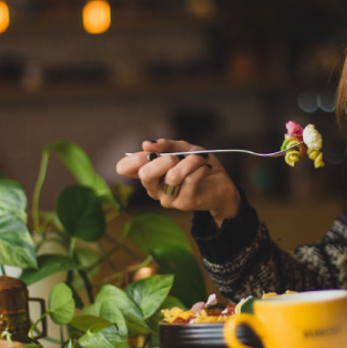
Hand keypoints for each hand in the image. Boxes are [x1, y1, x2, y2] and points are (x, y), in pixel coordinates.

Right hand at [116, 139, 240, 227]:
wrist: (222, 184)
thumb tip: (146, 144)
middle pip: (145, 174)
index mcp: (149, 173)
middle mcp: (154, 188)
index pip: (124, 168)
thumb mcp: (183, 149)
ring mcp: (167, 198)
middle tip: (177, 156)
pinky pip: (190, 180)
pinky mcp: (184, 203)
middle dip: (163, 160)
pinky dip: (200, 168)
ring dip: (190, 162)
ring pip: (172, 176)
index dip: (134, 158)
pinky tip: (206, 167)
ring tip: (200, 158)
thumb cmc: (198, 165)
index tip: (150, 151)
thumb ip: (166, 145)